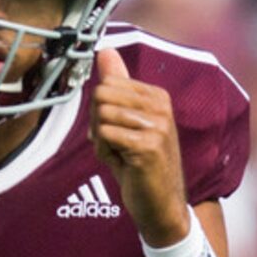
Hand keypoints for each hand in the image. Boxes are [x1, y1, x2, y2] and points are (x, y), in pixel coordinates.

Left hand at [89, 47, 192, 247]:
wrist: (159, 206)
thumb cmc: (138, 167)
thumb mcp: (124, 123)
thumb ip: (117, 87)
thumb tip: (105, 50)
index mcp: (156, 96)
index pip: (107, 85)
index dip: (99, 112)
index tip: (115, 133)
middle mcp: (160, 106)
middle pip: (101, 96)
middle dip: (97, 124)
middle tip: (113, 146)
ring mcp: (157, 125)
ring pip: (102, 116)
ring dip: (101, 142)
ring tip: (120, 156)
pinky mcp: (148, 146)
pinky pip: (106, 135)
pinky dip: (104, 153)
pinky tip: (122, 164)